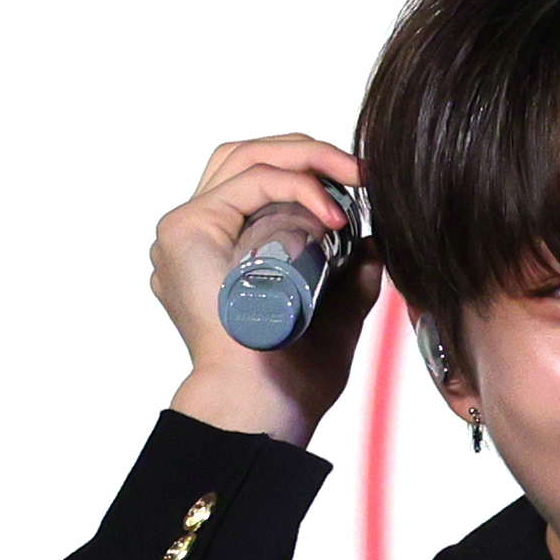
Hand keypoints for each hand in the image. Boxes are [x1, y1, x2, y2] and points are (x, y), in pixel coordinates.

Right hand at [153, 134, 382, 446]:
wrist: (268, 406)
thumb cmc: (293, 378)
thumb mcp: (334, 315)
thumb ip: (350, 279)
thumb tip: (374, 244)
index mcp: (218, 252)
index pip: (257, 181)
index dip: (308, 170)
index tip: (359, 186)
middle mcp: (196, 236)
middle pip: (248, 158)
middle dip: (309, 153)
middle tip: (360, 171)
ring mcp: (185, 230)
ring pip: (246, 157)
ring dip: (307, 156)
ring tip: (353, 177)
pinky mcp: (186, 230)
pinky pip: (249, 182)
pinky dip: (297, 185)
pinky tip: (333, 212)